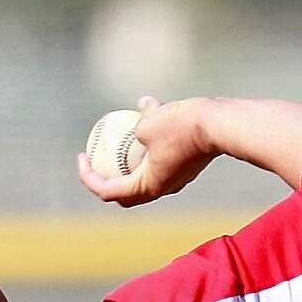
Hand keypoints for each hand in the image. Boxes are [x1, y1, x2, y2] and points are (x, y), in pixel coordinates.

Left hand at [77, 95, 216, 209]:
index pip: (107, 191)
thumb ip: (139, 120)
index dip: (88, 177)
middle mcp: (160, 189)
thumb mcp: (149, 121)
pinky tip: (146, 127)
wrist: (219, 126)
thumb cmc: (182, 126)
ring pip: (144, 177)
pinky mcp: (185, 168)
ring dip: (128, 164)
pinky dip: (148, 151)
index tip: (82, 157)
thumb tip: (141, 108)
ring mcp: (174, 180)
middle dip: (106, 180)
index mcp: (146, 186)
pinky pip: (160, 162)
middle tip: (96, 160)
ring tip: (119, 143)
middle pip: (124, 193)